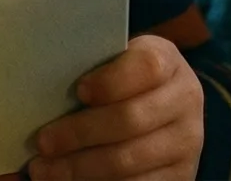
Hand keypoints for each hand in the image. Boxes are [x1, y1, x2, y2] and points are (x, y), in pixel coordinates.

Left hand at [27, 34, 203, 180]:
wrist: (167, 106)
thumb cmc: (125, 78)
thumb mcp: (118, 61)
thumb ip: (93, 66)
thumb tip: (43, 84)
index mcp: (168, 61)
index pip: (146, 67)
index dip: (111, 81)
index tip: (79, 91)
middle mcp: (185, 100)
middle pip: (130, 119)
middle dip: (80, 133)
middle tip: (42, 142)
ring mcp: (187, 141)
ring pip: (130, 159)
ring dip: (81, 167)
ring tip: (44, 169)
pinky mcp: (182, 174)